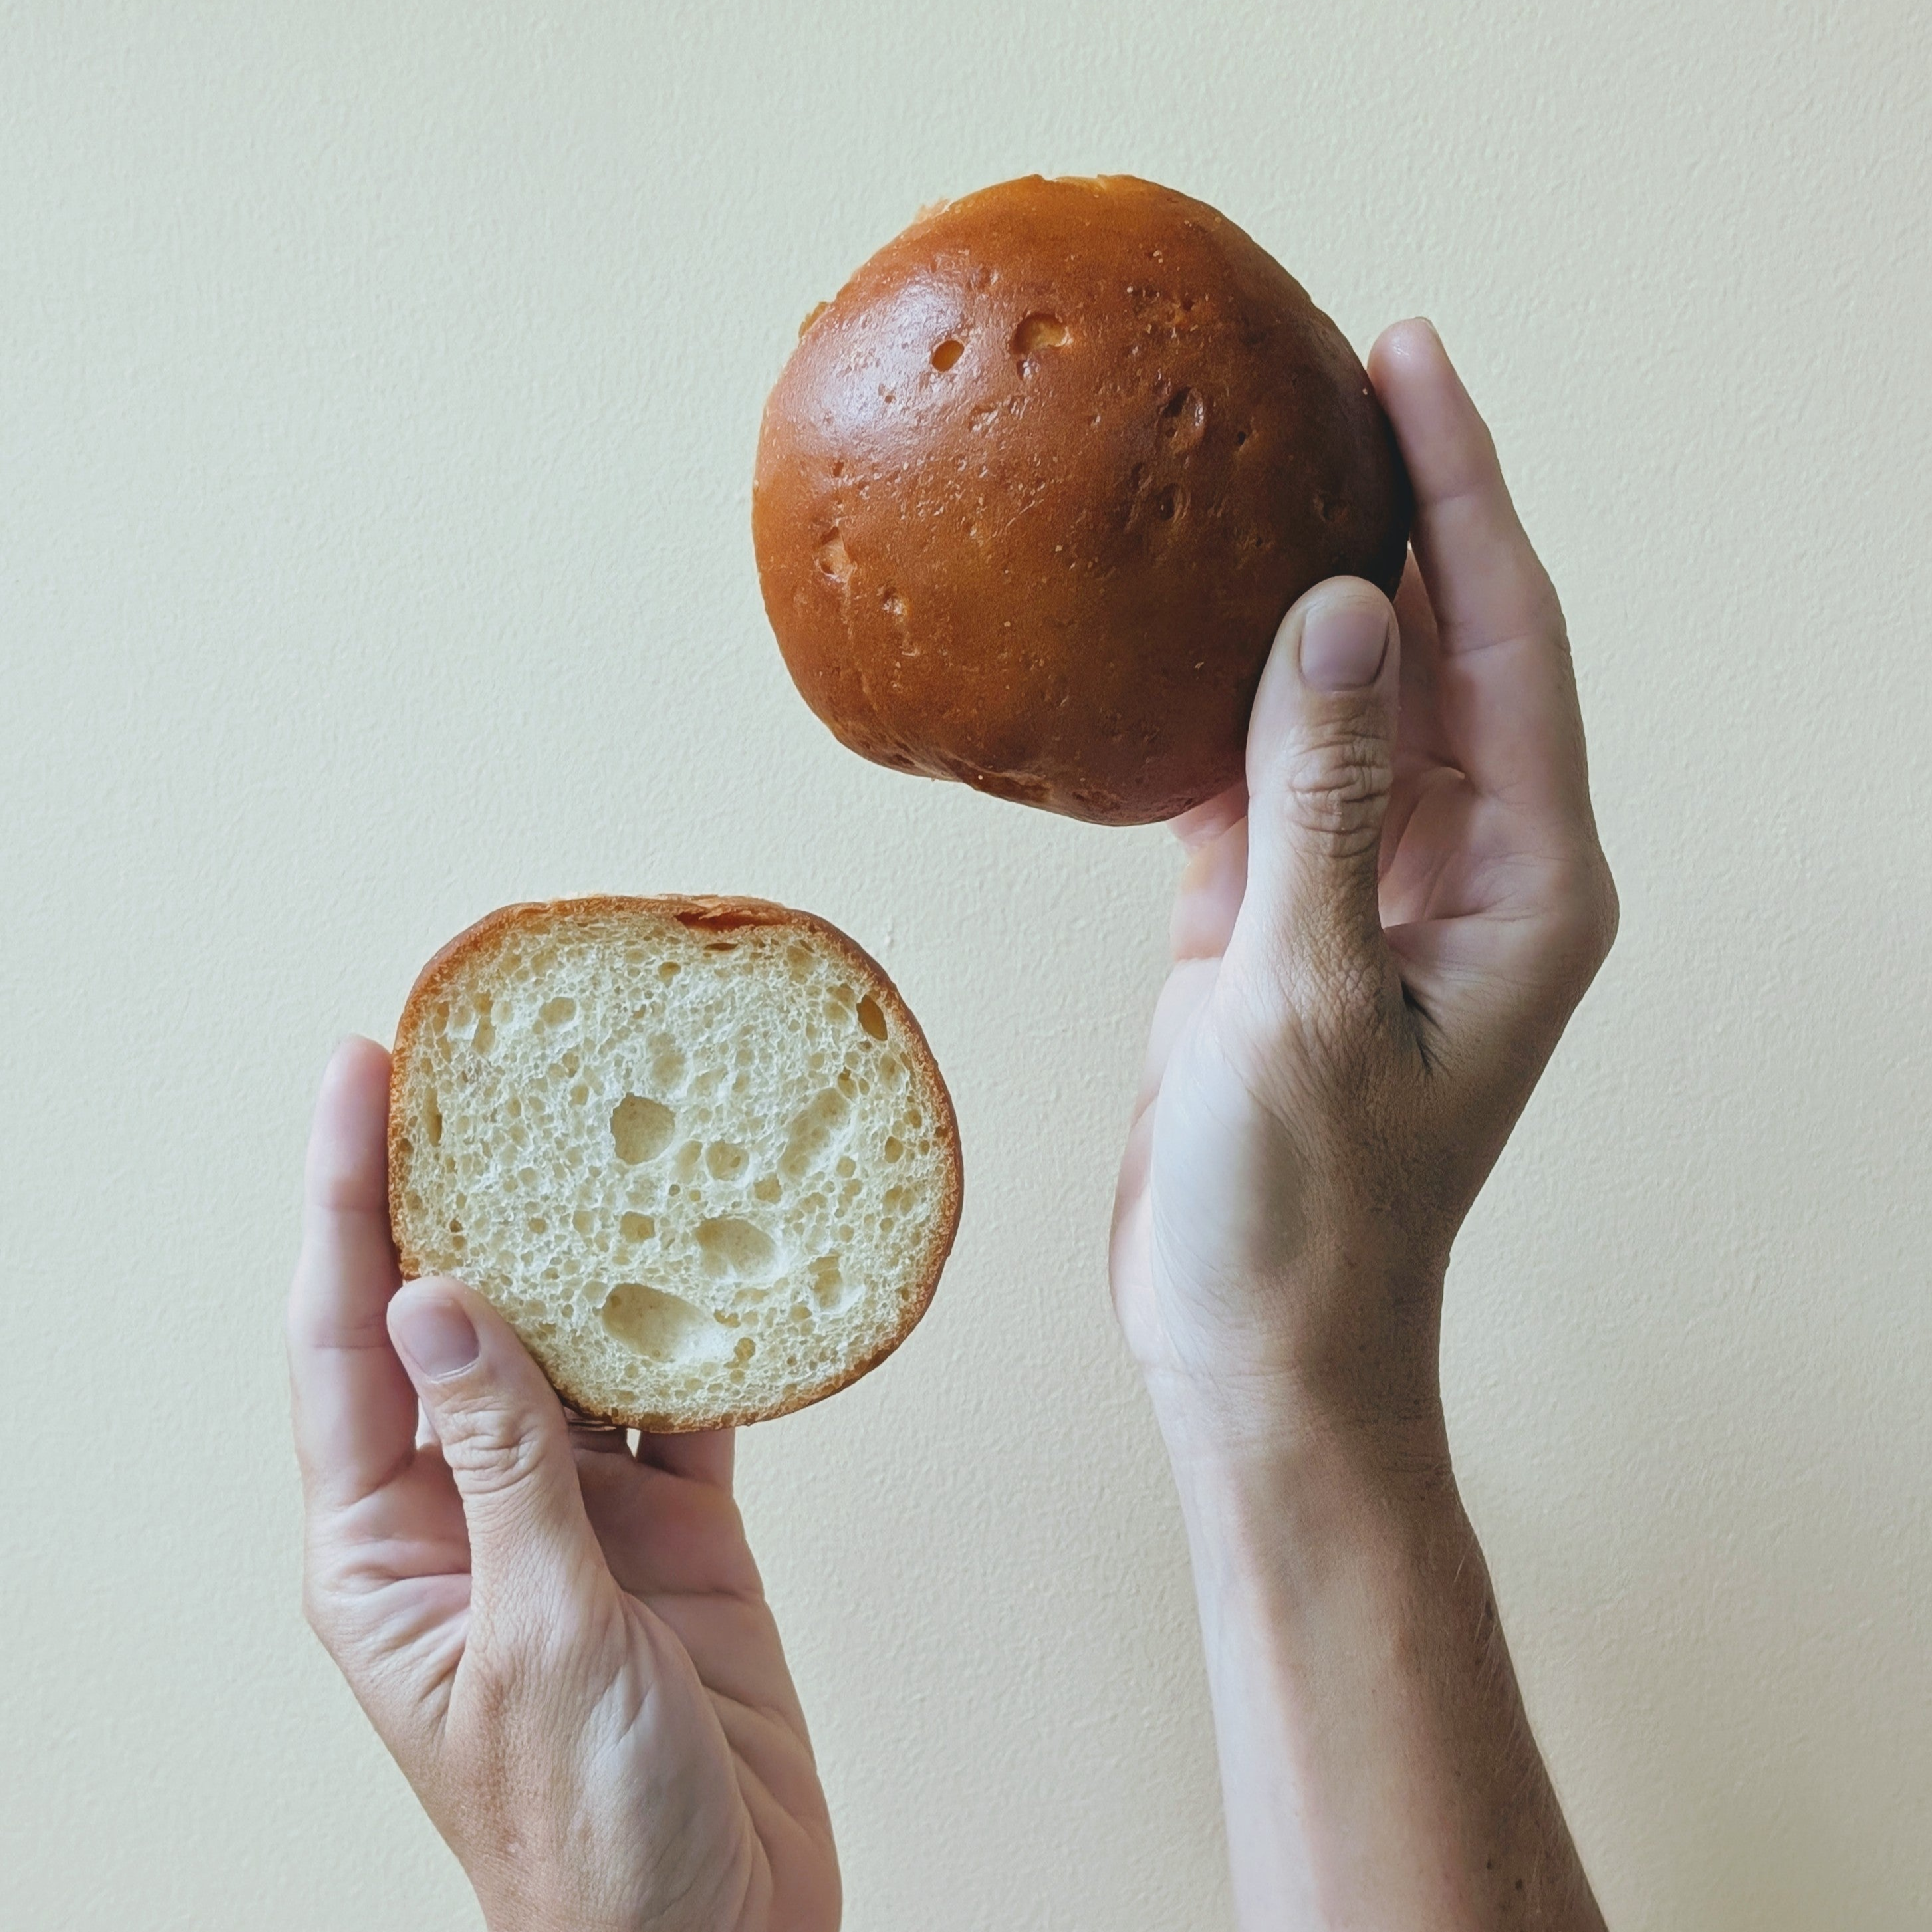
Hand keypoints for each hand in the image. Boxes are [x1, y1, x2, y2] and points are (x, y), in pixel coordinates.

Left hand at [288, 1038, 838, 1931]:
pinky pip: (679, 1401)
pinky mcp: (673, 1528)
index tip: (358, 1071)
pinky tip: (719, 1255)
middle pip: (455, 1314)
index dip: (345, 1195)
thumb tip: (439, 1302)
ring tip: (605, 1122)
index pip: (347, 1337)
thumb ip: (504, 1466)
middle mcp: (469, 1508)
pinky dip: (700, 1332)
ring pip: (573, 1341)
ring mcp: (577, 1514)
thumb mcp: (538, 1645)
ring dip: (589, 1241)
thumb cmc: (590, 1839)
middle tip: (480, 1059)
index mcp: (385, 1548)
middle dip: (459, 1187)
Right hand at [1111, 319, 1617, 1453]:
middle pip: (1438, 646)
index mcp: (1525, 880)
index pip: (1506, 638)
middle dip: (1392, 511)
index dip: (1460, 491)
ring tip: (1247, 468)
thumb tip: (1330, 611)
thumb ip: (1320, 799)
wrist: (1256, 1342)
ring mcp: (1370, 888)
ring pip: (1346, 701)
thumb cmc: (1305, 1213)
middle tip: (1325, 374)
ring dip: (1303, 595)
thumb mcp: (1310, 998)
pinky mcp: (1278, 921)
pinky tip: (1171, 632)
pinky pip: (1258, 774)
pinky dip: (1218, 702)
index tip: (1406, 361)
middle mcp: (1466, 867)